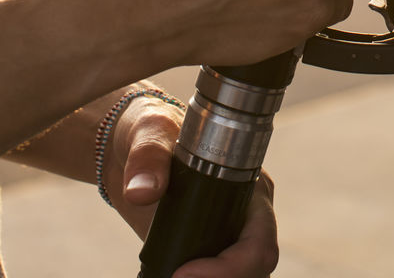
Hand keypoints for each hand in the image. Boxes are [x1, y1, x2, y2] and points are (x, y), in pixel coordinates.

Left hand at [104, 93, 277, 276]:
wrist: (134, 147)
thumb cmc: (154, 130)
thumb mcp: (151, 133)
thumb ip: (147, 157)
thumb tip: (141, 192)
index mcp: (250, 188)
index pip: (260, 243)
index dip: (229, 267)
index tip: (181, 272)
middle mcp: (247, 217)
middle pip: (255, 271)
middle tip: (171, 277)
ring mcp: (228, 237)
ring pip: (241, 277)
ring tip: (168, 273)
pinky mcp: (207, 253)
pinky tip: (165, 273)